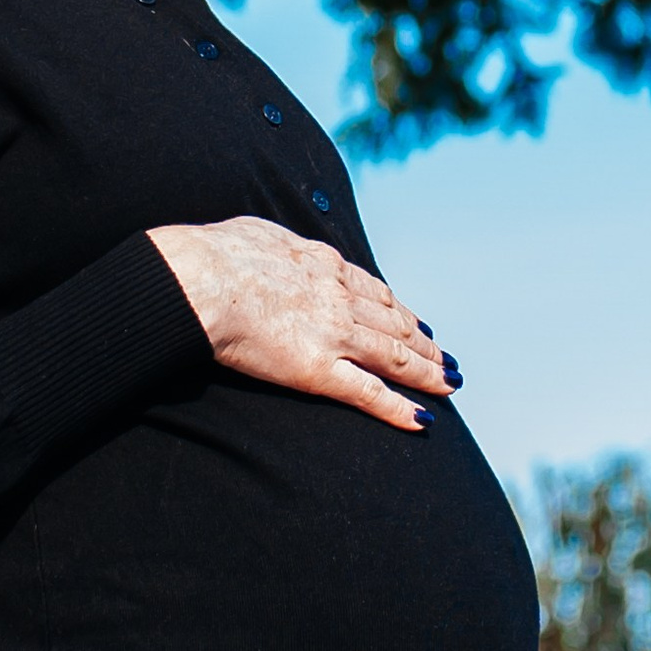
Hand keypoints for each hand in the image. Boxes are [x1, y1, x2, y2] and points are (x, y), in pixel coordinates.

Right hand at [148, 217, 452, 432]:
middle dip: (424, 344)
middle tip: (445, 358)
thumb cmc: (215, 254)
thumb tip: (269, 241)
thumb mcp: (259, 232)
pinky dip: (399, 407)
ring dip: (426, 372)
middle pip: (395, 324)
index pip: (374, 292)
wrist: (202, 278)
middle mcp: (339, 298)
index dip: (400, 311)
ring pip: (394, 356)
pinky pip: (369, 392)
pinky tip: (423, 418)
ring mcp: (334, 334)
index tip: (417, 323)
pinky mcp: (318, 369)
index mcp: (324, 264)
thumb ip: (276, 242)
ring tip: (448, 383)